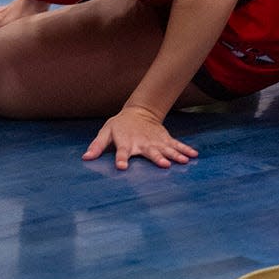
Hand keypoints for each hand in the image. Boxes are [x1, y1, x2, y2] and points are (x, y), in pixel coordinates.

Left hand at [82, 104, 198, 169]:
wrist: (139, 112)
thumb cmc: (119, 125)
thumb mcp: (106, 132)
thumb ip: (97, 145)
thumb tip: (85, 157)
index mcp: (125, 143)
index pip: (122, 152)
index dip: (121, 159)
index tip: (122, 167)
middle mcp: (142, 143)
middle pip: (150, 152)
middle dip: (157, 158)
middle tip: (164, 165)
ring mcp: (155, 142)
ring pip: (166, 149)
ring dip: (175, 155)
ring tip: (183, 161)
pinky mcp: (164, 139)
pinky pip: (176, 145)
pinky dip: (185, 150)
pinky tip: (193, 155)